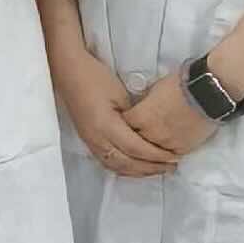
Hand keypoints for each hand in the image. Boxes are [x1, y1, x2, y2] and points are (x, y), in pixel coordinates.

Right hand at [50, 42, 179, 177]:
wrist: (68, 71)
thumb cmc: (95, 77)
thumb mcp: (120, 94)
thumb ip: (134, 118)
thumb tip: (147, 134)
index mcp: (105, 126)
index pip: (136, 148)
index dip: (156, 155)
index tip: (175, 156)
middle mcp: (96, 139)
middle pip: (127, 163)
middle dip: (151, 167)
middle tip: (171, 166)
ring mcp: (90, 141)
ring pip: (116, 167)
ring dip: (138, 171)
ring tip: (157, 169)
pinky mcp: (88, 140)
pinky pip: (107, 162)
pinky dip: (125, 168)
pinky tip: (135, 167)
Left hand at [121, 70, 219, 163]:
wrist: (206, 92)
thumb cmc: (179, 85)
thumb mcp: (153, 89)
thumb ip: (143, 103)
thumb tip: (140, 108)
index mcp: (139, 117)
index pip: (123, 126)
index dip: (123, 124)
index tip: (126, 123)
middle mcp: (149, 133)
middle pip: (134, 141)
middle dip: (135, 137)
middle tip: (137, 135)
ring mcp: (166, 143)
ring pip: (151, 153)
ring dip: (151, 148)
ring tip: (153, 145)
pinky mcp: (182, 149)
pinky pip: (169, 155)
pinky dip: (167, 152)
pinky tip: (167, 149)